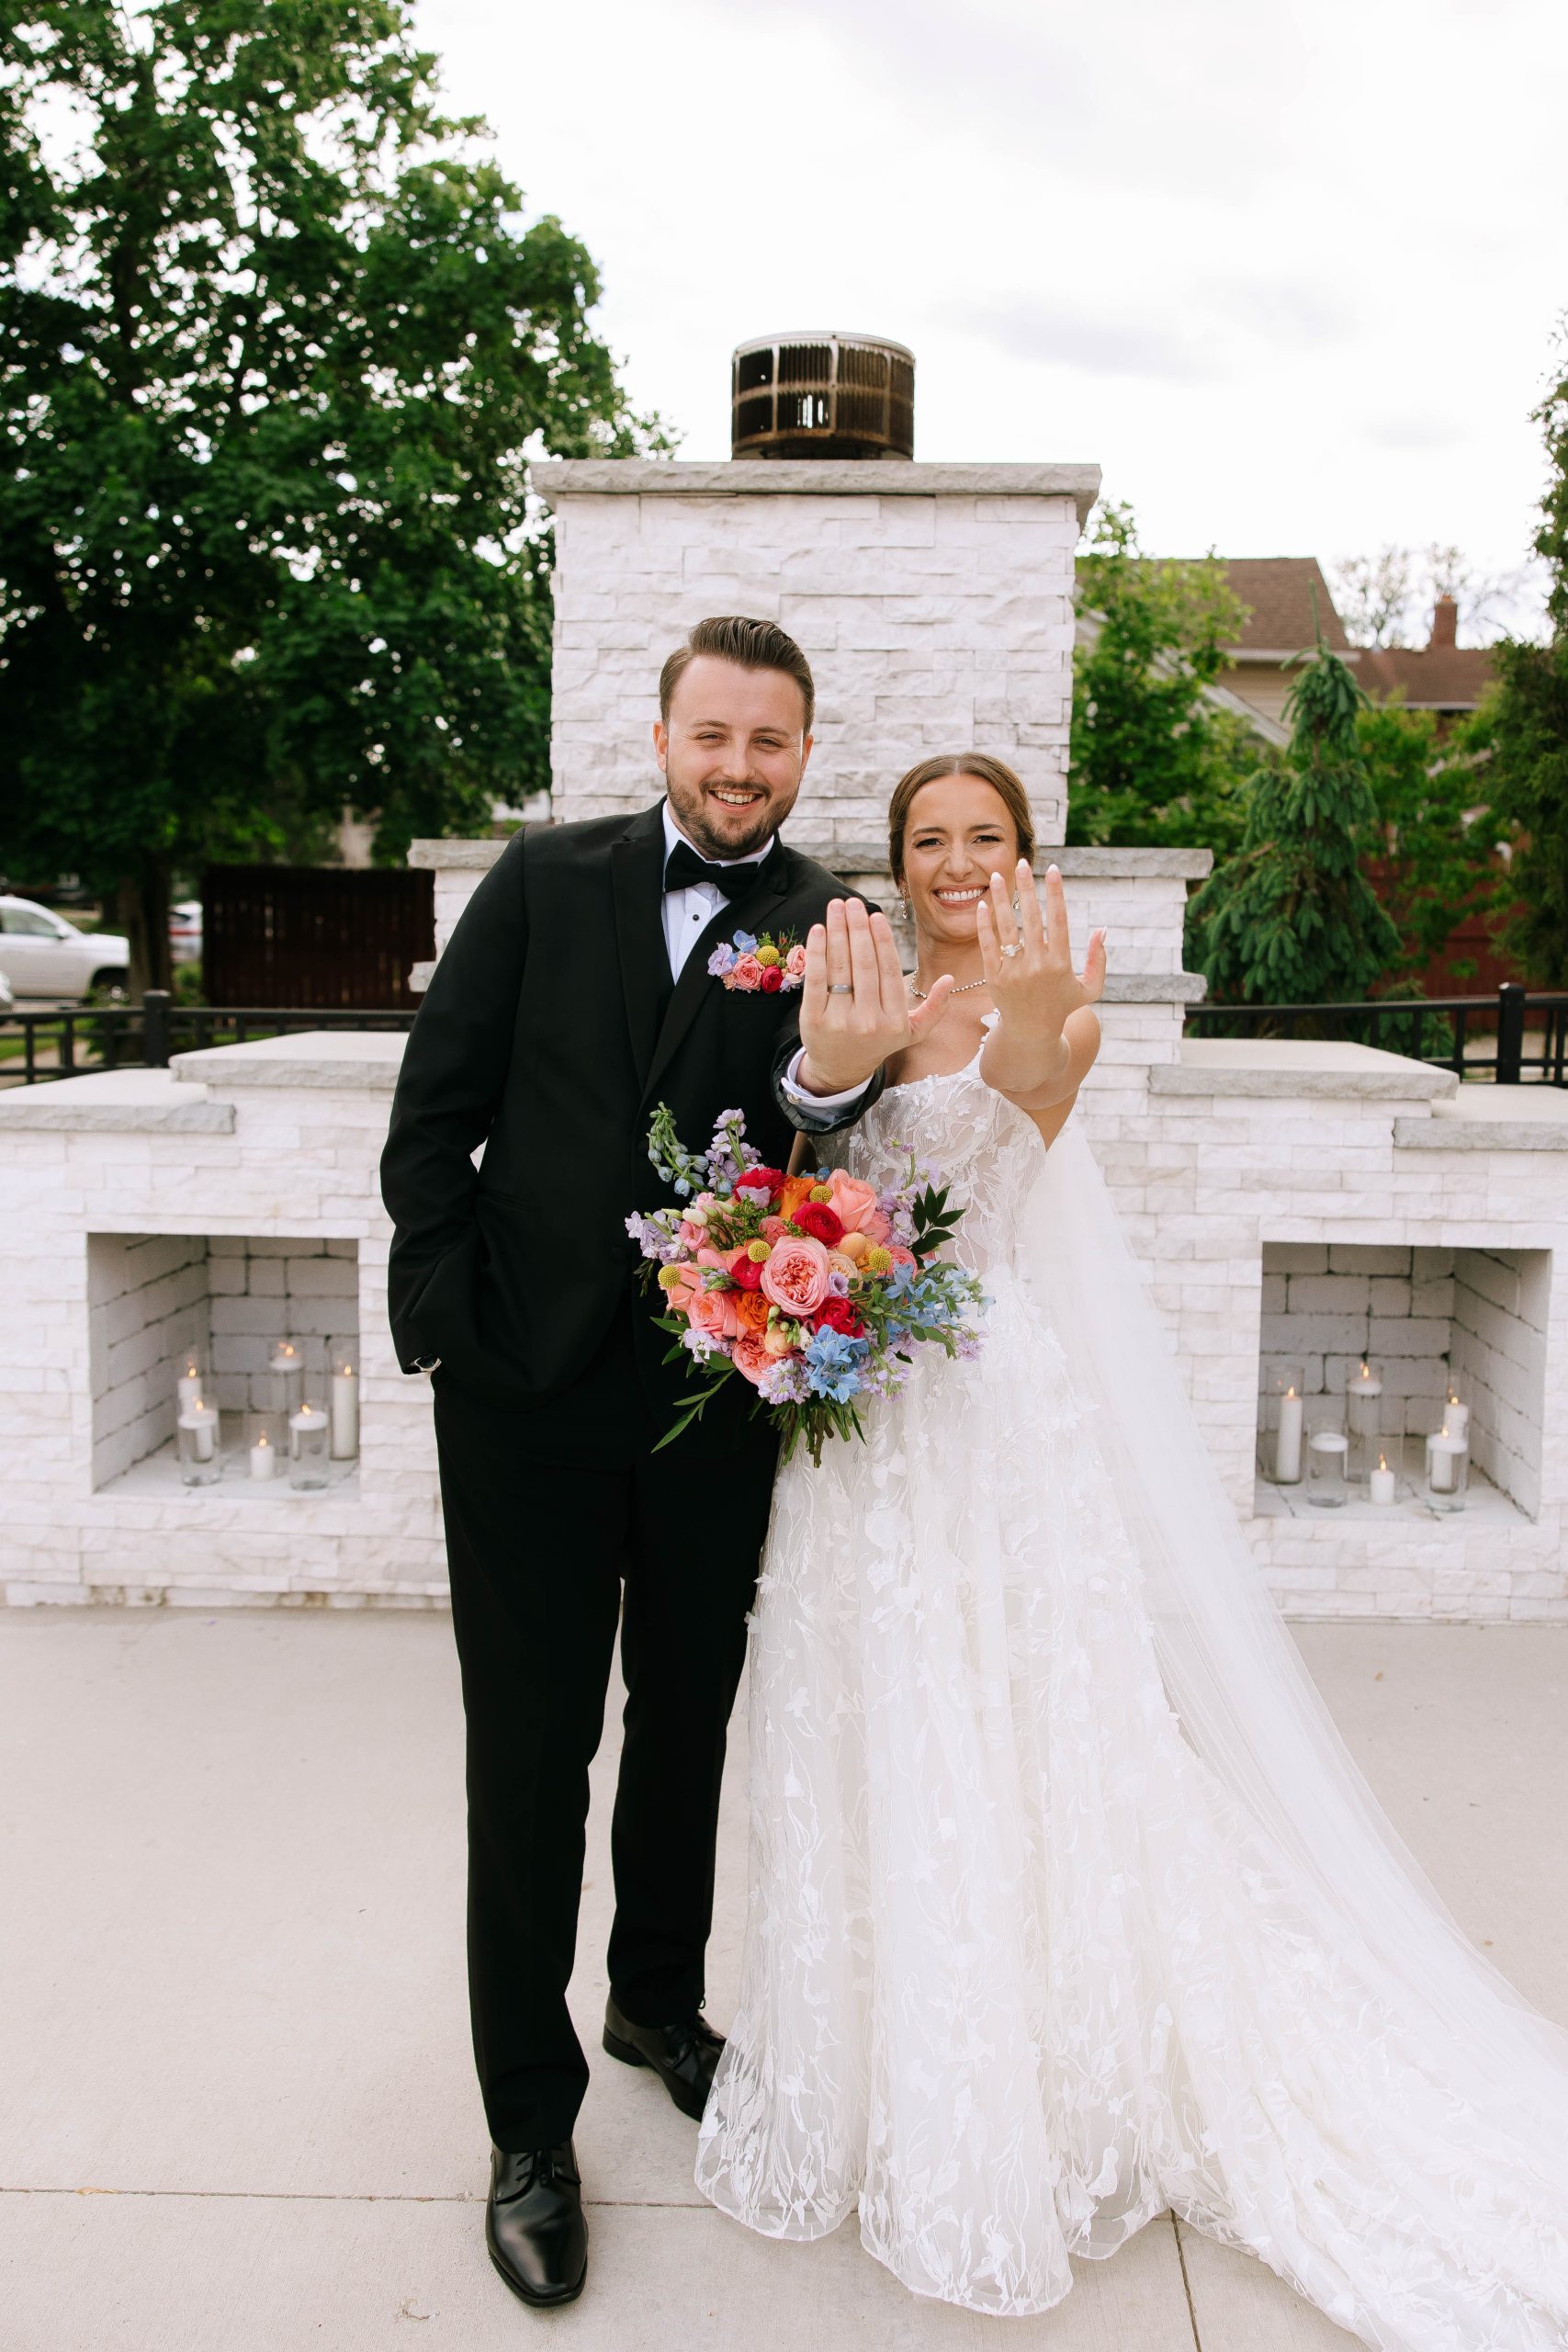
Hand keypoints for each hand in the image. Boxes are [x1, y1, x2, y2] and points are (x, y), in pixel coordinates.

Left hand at [796, 898, 953, 1095]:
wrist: (841, 1071)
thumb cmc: (878, 1043)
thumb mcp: (911, 1032)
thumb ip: (934, 1009)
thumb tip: (949, 979)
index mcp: (895, 1020)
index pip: (889, 971)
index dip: (882, 940)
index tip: (876, 915)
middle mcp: (868, 1022)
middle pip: (864, 964)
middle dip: (857, 928)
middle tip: (853, 903)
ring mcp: (840, 1022)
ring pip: (840, 968)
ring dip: (837, 932)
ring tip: (836, 907)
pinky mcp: (813, 1021)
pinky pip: (815, 981)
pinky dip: (816, 953)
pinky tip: (818, 930)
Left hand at [976, 860, 1105, 1095]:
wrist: (1031, 1034)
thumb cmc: (1062, 1007)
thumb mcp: (1090, 989)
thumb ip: (1098, 960)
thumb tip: (1102, 930)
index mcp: (1061, 963)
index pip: (1059, 920)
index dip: (1056, 893)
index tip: (1054, 870)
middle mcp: (1037, 965)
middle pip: (1031, 918)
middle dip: (1027, 888)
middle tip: (1022, 863)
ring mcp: (1014, 971)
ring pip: (1007, 927)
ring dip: (1002, 899)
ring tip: (998, 876)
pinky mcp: (995, 977)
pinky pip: (988, 945)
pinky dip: (985, 924)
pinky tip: (984, 904)